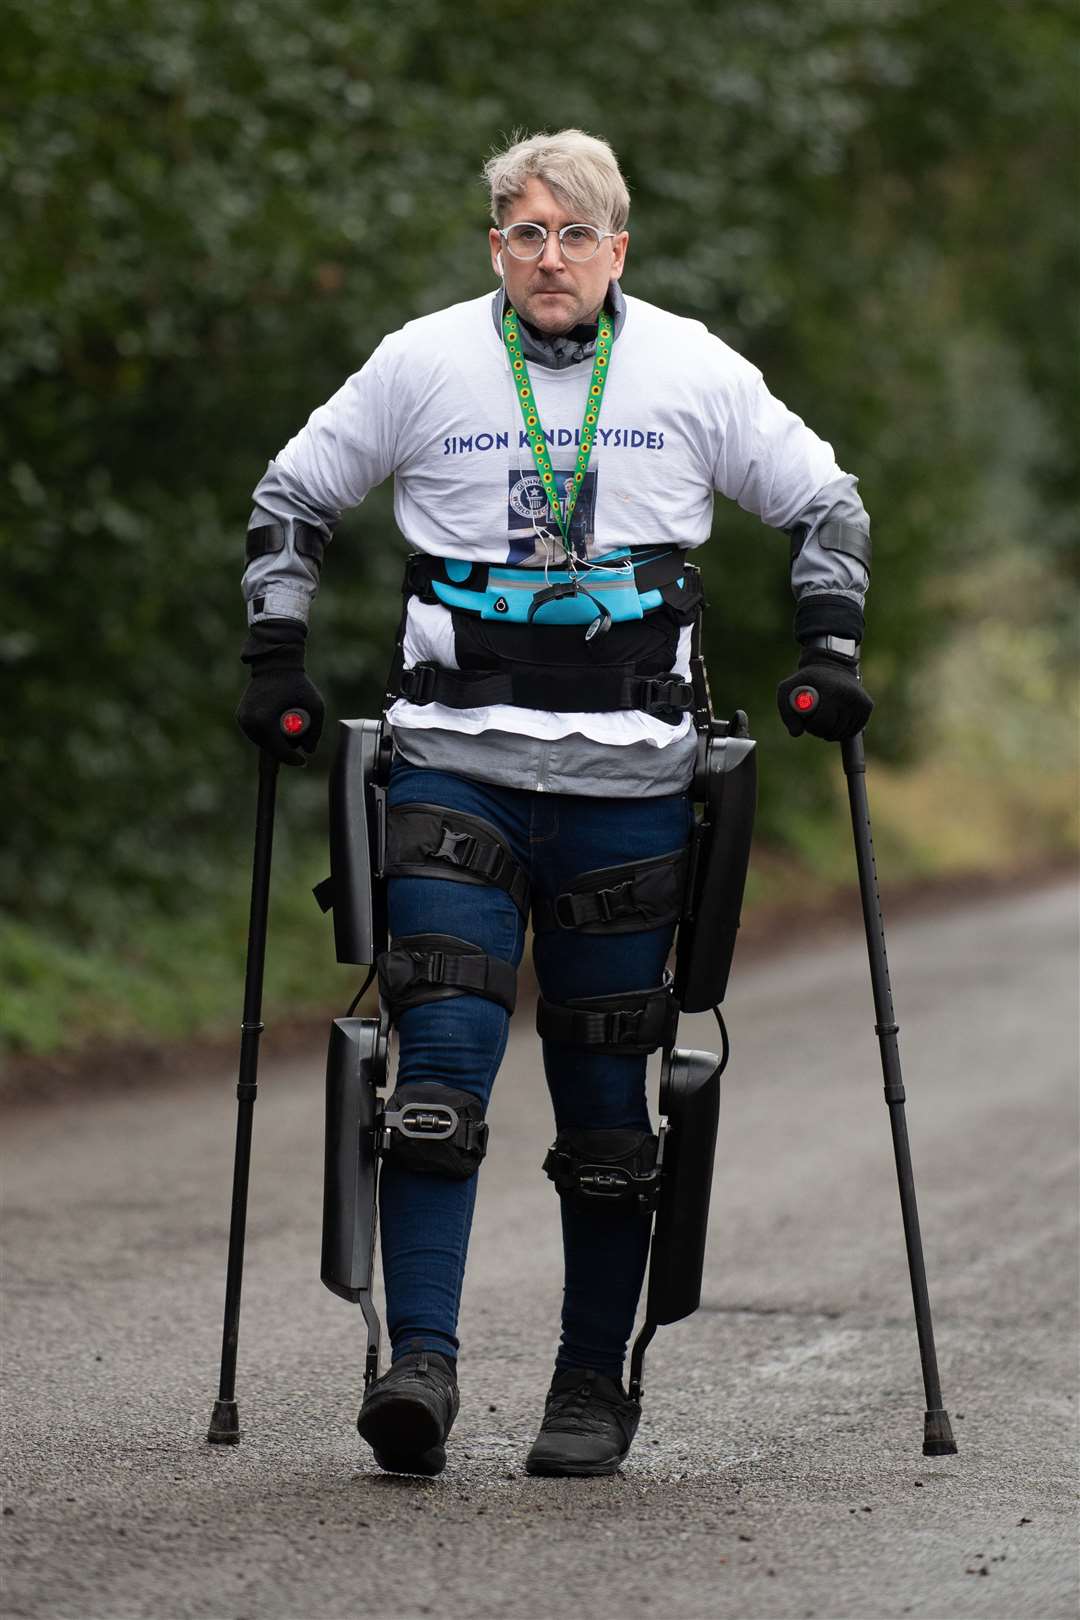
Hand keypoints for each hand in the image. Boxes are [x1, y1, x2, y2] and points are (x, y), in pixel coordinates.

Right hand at [236, 618, 324, 764]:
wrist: (275, 665)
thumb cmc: (297, 683)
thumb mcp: (316, 705)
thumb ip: (316, 730)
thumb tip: (309, 751)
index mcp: (264, 721)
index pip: (279, 750)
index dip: (293, 759)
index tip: (303, 762)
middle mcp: (249, 723)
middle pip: (270, 749)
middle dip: (285, 751)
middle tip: (298, 747)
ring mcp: (242, 720)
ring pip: (262, 743)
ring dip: (275, 744)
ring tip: (288, 730)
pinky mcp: (241, 717)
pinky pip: (256, 735)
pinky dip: (267, 736)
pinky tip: (276, 726)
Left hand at [777, 649, 872, 740]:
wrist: (833, 663)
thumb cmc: (808, 678)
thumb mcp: (788, 688)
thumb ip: (786, 711)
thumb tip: (796, 734)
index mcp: (832, 691)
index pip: (822, 723)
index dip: (811, 728)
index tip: (807, 722)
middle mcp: (850, 696)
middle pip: (834, 730)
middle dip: (821, 732)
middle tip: (815, 724)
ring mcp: (861, 701)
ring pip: (845, 732)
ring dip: (833, 733)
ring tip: (825, 722)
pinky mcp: (868, 706)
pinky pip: (856, 729)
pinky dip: (845, 731)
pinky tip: (837, 722)